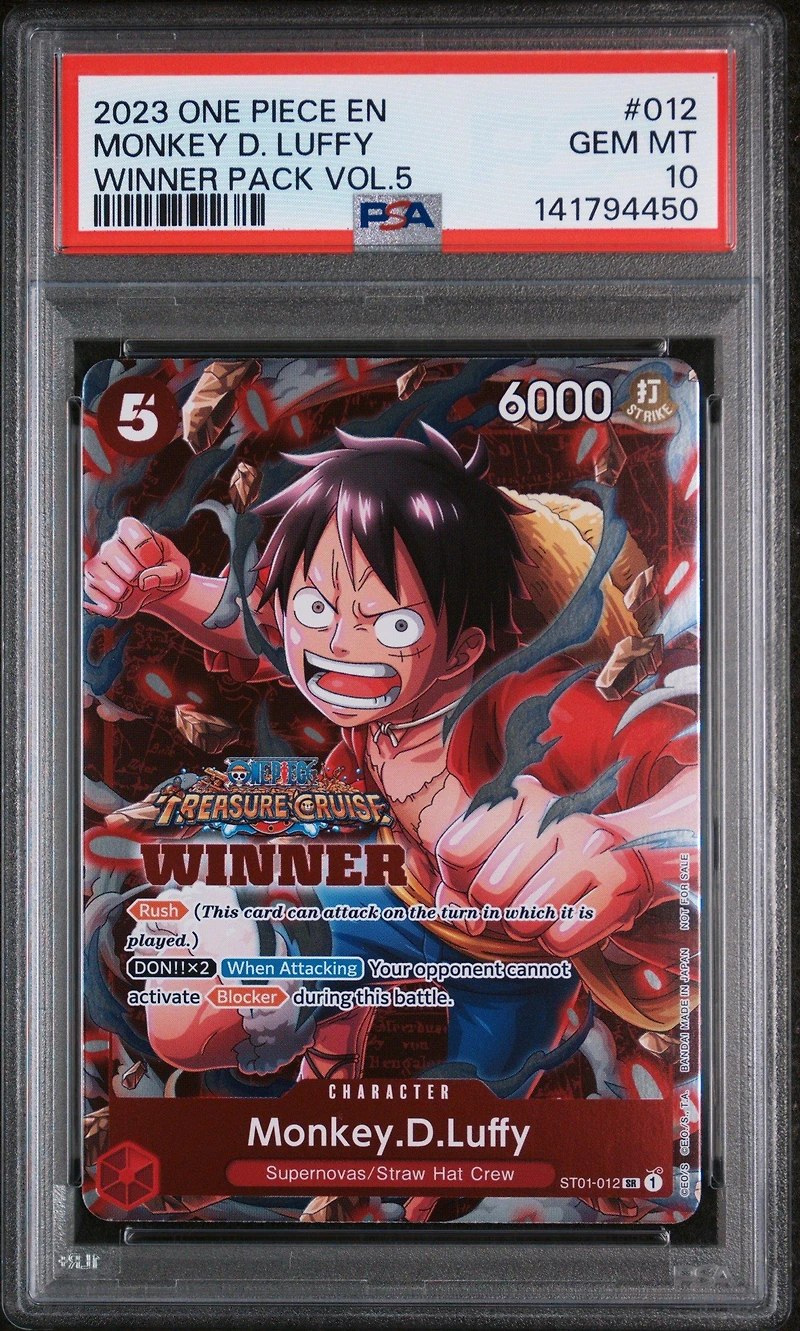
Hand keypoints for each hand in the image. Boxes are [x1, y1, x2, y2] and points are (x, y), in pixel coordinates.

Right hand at [84, 517, 189, 617]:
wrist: (159, 592)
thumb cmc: (168, 574)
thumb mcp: (179, 571)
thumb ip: (168, 573)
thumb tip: (144, 580)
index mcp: (135, 533)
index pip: (129, 528)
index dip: (143, 547)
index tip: (157, 560)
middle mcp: (113, 544)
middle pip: (110, 549)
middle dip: (129, 570)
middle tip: (140, 581)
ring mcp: (101, 563)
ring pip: (95, 569)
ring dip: (114, 586)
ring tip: (129, 594)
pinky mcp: (94, 583)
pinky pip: (89, 589)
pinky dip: (103, 600)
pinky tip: (116, 606)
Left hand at [434, 775, 652, 954]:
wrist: (627, 854)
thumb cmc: (544, 861)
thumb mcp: (495, 856)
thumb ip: (457, 888)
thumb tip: (469, 924)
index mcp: (517, 797)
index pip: (453, 852)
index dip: (457, 879)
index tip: (477, 877)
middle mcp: (554, 816)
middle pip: (487, 892)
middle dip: (495, 909)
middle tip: (521, 895)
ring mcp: (589, 849)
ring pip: (520, 921)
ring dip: (526, 927)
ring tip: (546, 905)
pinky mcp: (617, 885)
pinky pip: (558, 941)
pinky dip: (557, 940)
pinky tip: (570, 916)